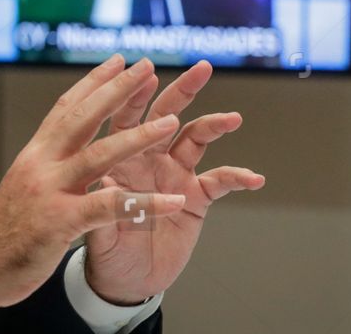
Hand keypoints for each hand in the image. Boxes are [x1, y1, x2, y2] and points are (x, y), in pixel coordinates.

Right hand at [0, 55, 188, 311]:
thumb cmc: (3, 232)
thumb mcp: (23, 185)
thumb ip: (45, 164)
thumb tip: (62, 147)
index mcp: (35, 154)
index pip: (66, 107)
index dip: (94, 82)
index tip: (117, 61)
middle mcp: (41, 163)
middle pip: (84, 117)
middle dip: (118, 90)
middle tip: (146, 67)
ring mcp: (50, 190)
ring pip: (100, 154)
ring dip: (138, 137)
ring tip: (171, 121)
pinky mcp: (61, 222)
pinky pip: (110, 207)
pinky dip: (145, 204)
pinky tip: (175, 201)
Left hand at [83, 59, 264, 305]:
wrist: (125, 282)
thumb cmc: (105, 250)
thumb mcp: (97, 230)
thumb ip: (105, 204)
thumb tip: (106, 177)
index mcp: (121, 158)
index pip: (127, 117)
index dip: (135, 95)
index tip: (148, 73)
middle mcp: (149, 158)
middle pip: (167, 114)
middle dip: (184, 90)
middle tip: (202, 67)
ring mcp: (175, 175)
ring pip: (196, 139)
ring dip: (214, 125)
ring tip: (232, 118)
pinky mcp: (196, 198)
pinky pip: (219, 181)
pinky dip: (237, 177)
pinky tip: (253, 178)